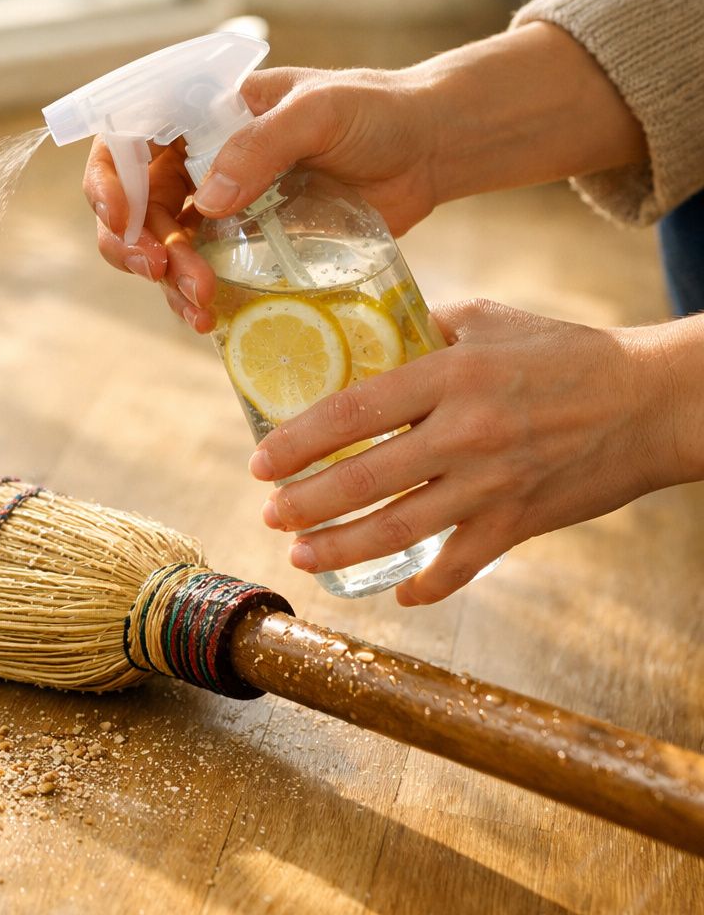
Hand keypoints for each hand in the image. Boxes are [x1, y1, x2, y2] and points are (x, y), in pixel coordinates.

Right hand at [82, 65, 443, 333]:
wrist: (428, 149)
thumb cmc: (376, 111)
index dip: (109, 178)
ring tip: (198, 304)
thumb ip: (263, 145)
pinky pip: (200, 277)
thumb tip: (207, 198)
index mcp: (202, 114)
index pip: (127, 139)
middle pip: (134, 205)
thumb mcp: (320, 112)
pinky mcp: (244, 249)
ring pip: (162, 248)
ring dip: (166, 280)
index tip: (119, 214)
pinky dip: (193, 301)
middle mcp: (198, 161)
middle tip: (158, 268)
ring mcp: (219, 208)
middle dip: (135, 241)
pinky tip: (208, 320)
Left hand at [249, 299, 684, 604]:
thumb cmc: (566, 352)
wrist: (654, 400)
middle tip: (270, 513)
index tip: (261, 460)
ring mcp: (492, 483)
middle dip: (306, 503)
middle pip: (364, 479)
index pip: (352, 411)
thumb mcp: (488, 319)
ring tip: (301, 554)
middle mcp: (465, 432)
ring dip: (341, 548)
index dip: (298, 441)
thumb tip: (362, 330)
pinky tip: (397, 594)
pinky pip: (461, 566)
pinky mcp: (520, 522)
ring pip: (399, 529)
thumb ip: (422, 326)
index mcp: (450, 374)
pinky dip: (427, 586)